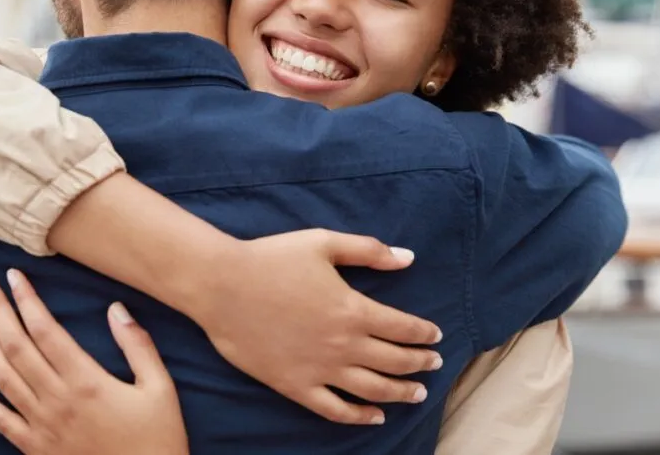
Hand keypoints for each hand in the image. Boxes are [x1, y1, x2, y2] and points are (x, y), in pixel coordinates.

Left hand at [0, 270, 187, 454]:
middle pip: (17, 347)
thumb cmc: (157, 438)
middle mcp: (57, 400)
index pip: (47, 331)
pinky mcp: (34, 447)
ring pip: (2, 376)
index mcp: (87, 381)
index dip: (28, 301)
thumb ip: (138, 346)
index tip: (14, 276)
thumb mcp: (160, 388)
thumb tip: (116, 309)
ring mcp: (41, 426)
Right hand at [191, 229, 443, 425]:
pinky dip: (359, 416)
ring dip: (400, 392)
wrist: (222, 286)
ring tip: (417, 393)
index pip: (403, 327)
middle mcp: (343, 345)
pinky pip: (334, 409)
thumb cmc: (272, 259)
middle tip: (434, 364)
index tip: (436, 336)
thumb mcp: (323, 243)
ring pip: (372, 390)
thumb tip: (408, 258)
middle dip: (420, 363)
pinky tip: (375, 416)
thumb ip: (368, 250)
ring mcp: (320, 369)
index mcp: (353, 309)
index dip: (424, 334)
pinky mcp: (295, 386)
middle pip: (394, 361)